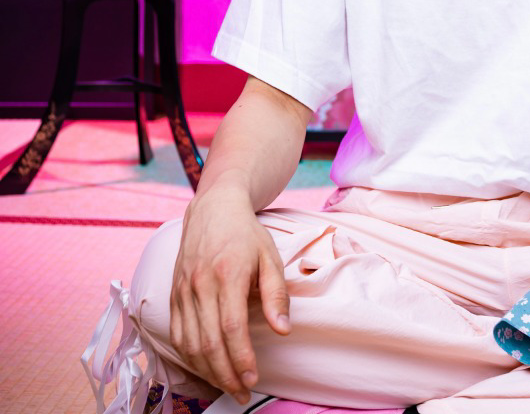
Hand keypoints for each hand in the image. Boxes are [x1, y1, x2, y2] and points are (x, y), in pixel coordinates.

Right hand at [170, 188, 290, 404]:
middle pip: (208, 343)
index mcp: (228, 273)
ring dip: (207, 372)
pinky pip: (177, 335)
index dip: (241, 358)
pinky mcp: (173, 295)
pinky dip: (190, 358)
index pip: (231, 327)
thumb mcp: (270, 256)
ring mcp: (182, 291)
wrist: (213, 209)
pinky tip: (206, 368)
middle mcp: (200, 284)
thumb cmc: (246, 233)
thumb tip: (283, 330)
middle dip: (225, 375)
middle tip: (242, 393)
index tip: (253, 380)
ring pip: (189, 344)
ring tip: (227, 386)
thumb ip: (276, 294)